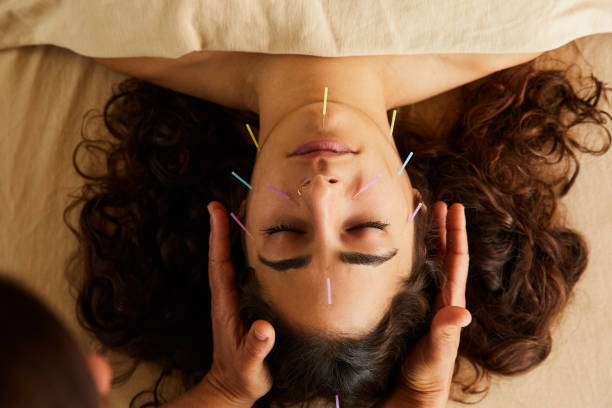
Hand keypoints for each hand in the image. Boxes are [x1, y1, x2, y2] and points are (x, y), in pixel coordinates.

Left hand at [202, 201, 275, 406]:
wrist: (232, 390)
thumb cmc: (241, 379)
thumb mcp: (250, 367)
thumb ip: (256, 348)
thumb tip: (264, 327)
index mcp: (225, 305)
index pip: (220, 264)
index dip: (219, 236)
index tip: (216, 209)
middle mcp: (227, 297)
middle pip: (224, 254)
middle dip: (226, 226)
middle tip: (233, 197)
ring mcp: (233, 300)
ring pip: (233, 260)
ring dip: (236, 236)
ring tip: (245, 211)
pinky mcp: (243, 305)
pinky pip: (243, 272)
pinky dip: (247, 253)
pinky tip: (260, 245)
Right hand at [389, 202, 471, 407]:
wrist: (408, 395)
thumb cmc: (425, 378)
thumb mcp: (436, 356)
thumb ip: (445, 334)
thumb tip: (462, 313)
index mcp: (448, 303)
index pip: (455, 261)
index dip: (455, 233)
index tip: (453, 206)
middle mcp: (437, 298)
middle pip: (444, 255)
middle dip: (442, 228)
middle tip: (437, 202)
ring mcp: (422, 302)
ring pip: (428, 263)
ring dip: (427, 239)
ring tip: (419, 216)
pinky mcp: (406, 309)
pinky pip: (410, 276)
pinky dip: (407, 257)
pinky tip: (396, 250)